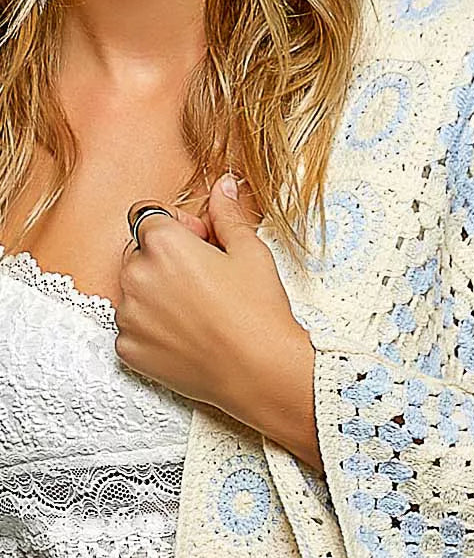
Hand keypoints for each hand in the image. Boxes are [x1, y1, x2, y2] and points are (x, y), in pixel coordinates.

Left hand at [116, 173, 321, 470]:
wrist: (261, 373)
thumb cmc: (260, 312)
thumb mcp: (251, 253)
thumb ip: (227, 215)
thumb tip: (223, 185)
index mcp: (162, 243)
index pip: (148, 218)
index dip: (176, 229)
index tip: (200, 246)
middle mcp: (136, 275)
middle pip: (138, 254)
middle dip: (163, 263)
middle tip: (203, 284)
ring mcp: (129, 316)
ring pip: (133, 293)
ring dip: (156, 297)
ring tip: (197, 316)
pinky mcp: (128, 350)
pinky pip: (132, 330)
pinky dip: (152, 333)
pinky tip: (186, 340)